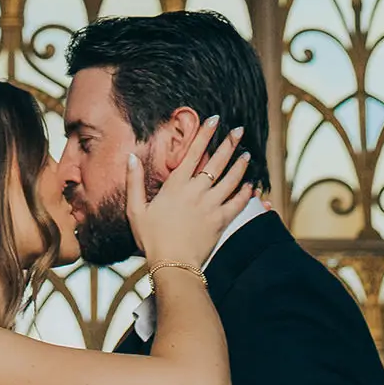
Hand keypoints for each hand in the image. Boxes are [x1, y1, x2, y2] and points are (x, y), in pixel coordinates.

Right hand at [129, 114, 251, 270]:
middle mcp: (196, 191)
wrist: (173, 265)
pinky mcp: (220, 221)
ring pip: (231, 179)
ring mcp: (210, 205)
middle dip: (229, 144)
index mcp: (176, 185)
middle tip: (239, 130)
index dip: (204, 134)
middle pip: (217, 162)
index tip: (214, 120)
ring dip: (240, 166)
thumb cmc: (151, 239)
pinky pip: (237, 203)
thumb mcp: (135, 210)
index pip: (193, 153)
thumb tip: (131, 158)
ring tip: (248, 154)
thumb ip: (134, 182)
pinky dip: (246, 193)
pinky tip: (252, 185)